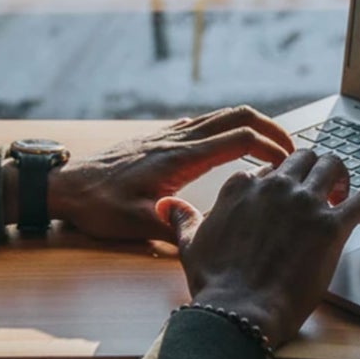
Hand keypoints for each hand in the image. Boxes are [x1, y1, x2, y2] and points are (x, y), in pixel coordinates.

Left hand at [43, 107, 292, 241]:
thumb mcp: (137, 225)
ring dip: (253, 125)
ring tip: (273, 149)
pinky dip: (231, 129)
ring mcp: (170, 135)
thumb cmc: (98, 207)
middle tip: (293, 151)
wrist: (65, 187)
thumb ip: (176, 230)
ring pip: (223, 115)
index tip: (289, 164)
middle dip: (272, 128)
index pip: (239, 137)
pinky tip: (234, 150)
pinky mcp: (163, 138)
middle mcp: (179, 139)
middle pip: (238, 115)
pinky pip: (207, 123)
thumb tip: (211, 243)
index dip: (271, 147)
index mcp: (180, 158)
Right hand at [159, 149, 359, 348]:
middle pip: (304, 157)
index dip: (280, 183)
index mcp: (241, 186)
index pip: (268, 169)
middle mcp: (274, 187)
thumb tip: (167, 206)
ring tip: (344, 194)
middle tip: (322, 189)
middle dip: (314, 170)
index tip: (286, 197)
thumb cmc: (215, 284)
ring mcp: (303, 203)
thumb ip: (183, 220)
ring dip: (342, 177)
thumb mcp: (190, 245)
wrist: (238, 312)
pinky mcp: (329, 226)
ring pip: (333, 165)